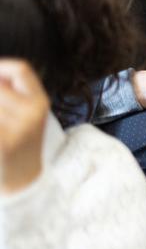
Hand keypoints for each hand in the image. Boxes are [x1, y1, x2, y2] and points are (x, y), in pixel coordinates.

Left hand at [0, 60, 48, 194]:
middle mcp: (31, 114)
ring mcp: (15, 130)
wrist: (22, 181)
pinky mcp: (1, 144)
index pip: (20, 70)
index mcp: (39, 102)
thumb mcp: (27, 114)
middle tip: (0, 114)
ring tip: (1, 125)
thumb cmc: (18, 143)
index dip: (0, 67)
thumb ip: (10, 93)